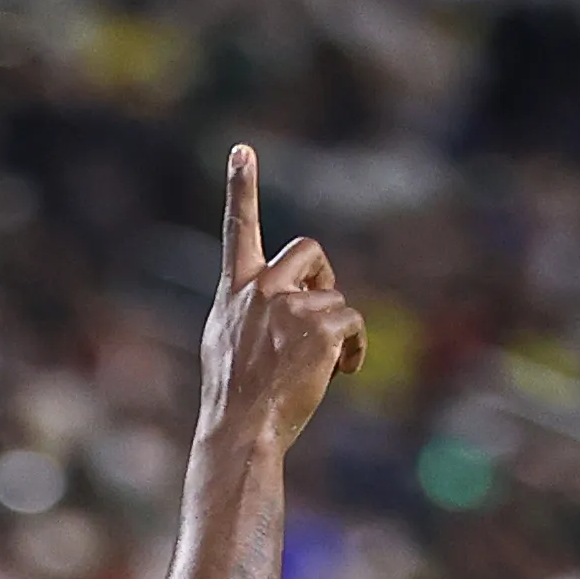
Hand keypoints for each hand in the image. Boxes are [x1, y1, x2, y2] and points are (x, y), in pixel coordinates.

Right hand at [190, 145, 364, 456]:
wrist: (241, 428)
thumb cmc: (234, 395)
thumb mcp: (224, 341)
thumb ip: (248, 310)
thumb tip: (283, 304)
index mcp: (234, 291)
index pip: (237, 229)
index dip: (240, 188)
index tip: (241, 150)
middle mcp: (261, 289)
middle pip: (308, 250)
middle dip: (324, 277)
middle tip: (322, 314)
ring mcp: (290, 306)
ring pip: (336, 298)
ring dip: (338, 330)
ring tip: (323, 366)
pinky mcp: (320, 326)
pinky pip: (353, 321)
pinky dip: (354, 348)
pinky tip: (342, 372)